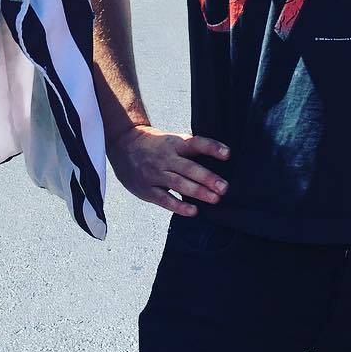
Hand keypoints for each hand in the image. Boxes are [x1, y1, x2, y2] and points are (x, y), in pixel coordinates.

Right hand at [107, 123, 229, 215]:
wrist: (123, 145)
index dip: (211, 148)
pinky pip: (165, 199)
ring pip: (179, 183)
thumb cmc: (156, 145)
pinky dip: (179, 206)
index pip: (195, 143)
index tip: (227, 154)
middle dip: (208, 178)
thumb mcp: (172, 140)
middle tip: (225, 187)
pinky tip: (193, 211)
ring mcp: (155, 174)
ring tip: (215, 199)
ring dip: (198, 192)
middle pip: (189, 168)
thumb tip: (220, 157)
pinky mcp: (147, 189)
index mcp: (174, 144)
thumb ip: (191, 149)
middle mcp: (165, 158)